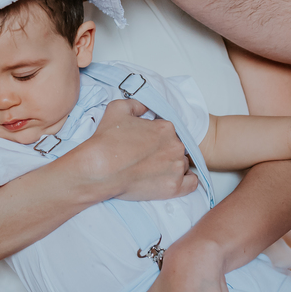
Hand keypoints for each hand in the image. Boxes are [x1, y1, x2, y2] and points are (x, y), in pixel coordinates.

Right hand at [79, 98, 198, 202]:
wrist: (99, 169)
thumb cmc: (107, 141)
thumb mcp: (118, 108)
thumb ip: (137, 104)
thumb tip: (145, 107)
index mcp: (166, 128)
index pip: (168, 131)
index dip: (155, 138)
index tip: (144, 145)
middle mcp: (175, 146)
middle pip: (176, 148)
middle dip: (163, 152)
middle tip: (145, 159)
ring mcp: (176, 167)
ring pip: (182, 164)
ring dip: (171, 166)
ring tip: (152, 171)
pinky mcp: (173, 187)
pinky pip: (191, 183)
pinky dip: (185, 181)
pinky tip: (173, 179)